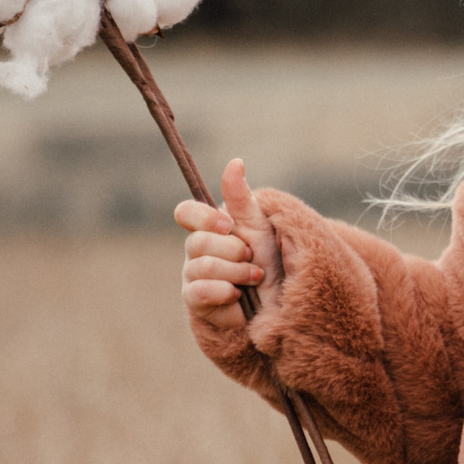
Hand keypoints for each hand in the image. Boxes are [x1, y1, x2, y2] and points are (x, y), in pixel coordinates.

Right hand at [175, 158, 280, 329]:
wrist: (278, 296)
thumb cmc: (266, 256)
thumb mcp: (258, 223)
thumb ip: (241, 197)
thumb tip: (235, 162)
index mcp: (208, 227)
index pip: (185, 212)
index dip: (203, 217)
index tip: (228, 224)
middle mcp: (196, 250)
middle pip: (198, 242)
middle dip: (233, 250)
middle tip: (251, 256)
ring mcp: (192, 275)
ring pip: (202, 267)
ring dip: (236, 272)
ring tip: (254, 276)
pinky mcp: (196, 300)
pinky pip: (200, 291)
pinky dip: (225, 291)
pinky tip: (238, 294)